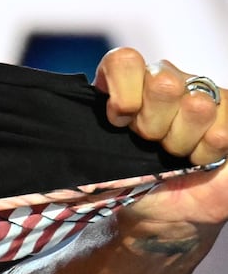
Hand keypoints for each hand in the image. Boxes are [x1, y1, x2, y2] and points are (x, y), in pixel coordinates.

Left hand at [94, 48, 227, 230]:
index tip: (119, 121)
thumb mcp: (99, 161)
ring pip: (196, 105)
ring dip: (181, 141)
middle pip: (163, 83)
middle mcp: (163, 80)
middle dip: (153, 125)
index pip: (125, 61)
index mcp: (127, 82)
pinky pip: (222, 129)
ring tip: (174, 152)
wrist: (165, 212)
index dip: (123, 95)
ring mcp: (200, 95)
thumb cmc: (130, 182)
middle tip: (150, 142)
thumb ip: (87, 142)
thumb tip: (61, 141)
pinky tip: (198, 157)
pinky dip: (207, 151)